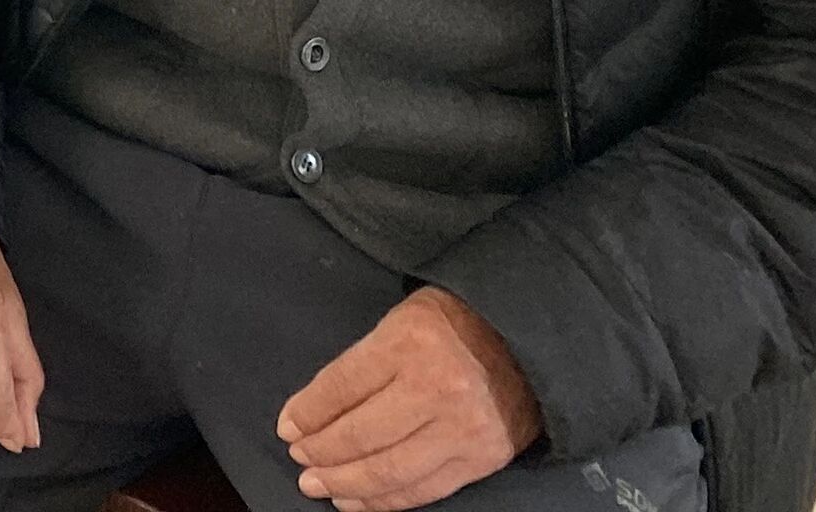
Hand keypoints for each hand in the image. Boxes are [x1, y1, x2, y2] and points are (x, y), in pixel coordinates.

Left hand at [278, 287, 542, 510]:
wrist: (528, 342)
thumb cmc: (453, 325)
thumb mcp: (400, 321)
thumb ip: (362, 364)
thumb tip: (313, 413)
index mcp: (408, 343)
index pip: (341, 386)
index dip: (308, 413)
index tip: (287, 429)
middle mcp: (436, 388)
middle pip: (361, 434)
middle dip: (321, 454)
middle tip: (300, 463)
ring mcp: (461, 428)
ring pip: (390, 471)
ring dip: (347, 485)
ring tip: (321, 486)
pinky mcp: (481, 459)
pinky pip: (424, 490)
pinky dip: (386, 502)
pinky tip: (359, 501)